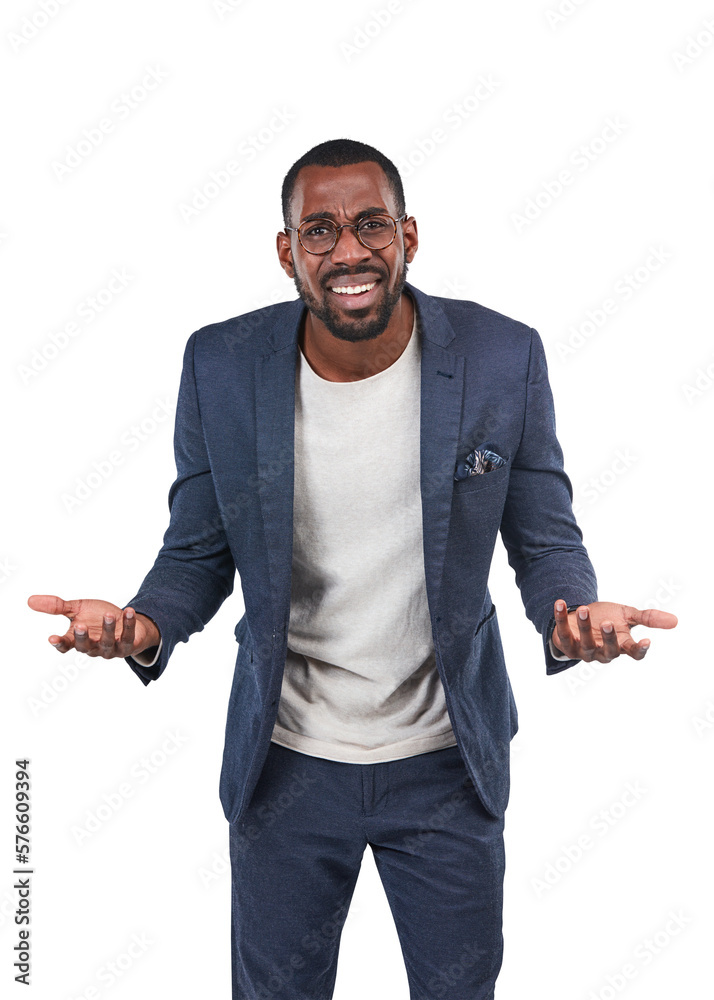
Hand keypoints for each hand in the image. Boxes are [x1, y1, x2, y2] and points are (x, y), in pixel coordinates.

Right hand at [27, 595, 160, 658]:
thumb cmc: (98, 616)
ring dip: (107, 629)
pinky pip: (129, 636)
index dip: (60, 644)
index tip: (52, 639)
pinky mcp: (128, 645)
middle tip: (79, 625)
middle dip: (82, 637)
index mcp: (78, 640)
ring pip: (107, 642)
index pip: (66, 645)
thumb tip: (30, 600)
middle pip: (86, 646)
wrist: (125, 621)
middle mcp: (94, 647)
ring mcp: (111, 649)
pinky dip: (128, 624)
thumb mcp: (77, 609)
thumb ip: (57, 607)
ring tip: (108, 614)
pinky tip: (128, 611)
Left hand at [551, 600, 677, 661]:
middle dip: (608, 638)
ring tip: (584, 609)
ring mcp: (583, 650)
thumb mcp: (627, 616)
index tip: (646, 641)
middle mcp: (602, 652)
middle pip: (608, 650)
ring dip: (584, 625)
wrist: (580, 619)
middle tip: (608, 622)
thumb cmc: (606, 619)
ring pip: (584, 642)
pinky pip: (561, 632)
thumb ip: (647, 618)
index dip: (639, 650)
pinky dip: (560, 617)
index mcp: (620, 646)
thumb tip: (675, 621)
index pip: (632, 653)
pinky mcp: (565, 643)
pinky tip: (560, 603)